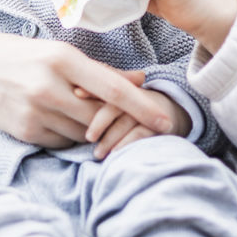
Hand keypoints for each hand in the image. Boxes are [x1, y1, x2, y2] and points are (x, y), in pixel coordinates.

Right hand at [0, 30, 175, 147]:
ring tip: (87, 117)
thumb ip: (100, 70)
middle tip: (130, 123)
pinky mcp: (25, 132)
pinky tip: (61, 121)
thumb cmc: (20, 55)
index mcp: (61, 59)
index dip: (142, 107)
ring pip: (84, 134)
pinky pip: (63, 142)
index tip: (164, 121)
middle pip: (101, 117)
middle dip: (116, 123)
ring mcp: (35, 112)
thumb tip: (141, 78)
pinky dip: (70, 136)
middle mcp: (49, 87)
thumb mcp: (59, 53)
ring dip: (93, 130)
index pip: (113, 89)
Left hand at [76, 87, 190, 158]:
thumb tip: (69, 99)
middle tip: (88, 137)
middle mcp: (134, 94)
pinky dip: (126, 143)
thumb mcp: (110, 106)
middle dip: (100, 120)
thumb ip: (89, 104)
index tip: (76, 94)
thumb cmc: (128, 114)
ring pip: (126, 119)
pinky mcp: (160, 125)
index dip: (90, 89)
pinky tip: (114, 153)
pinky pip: (140, 132)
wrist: (167, 117)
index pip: (103, 82)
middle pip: (114, 103)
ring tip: (97, 153)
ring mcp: (148, 108)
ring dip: (110, 138)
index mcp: (120, 86)